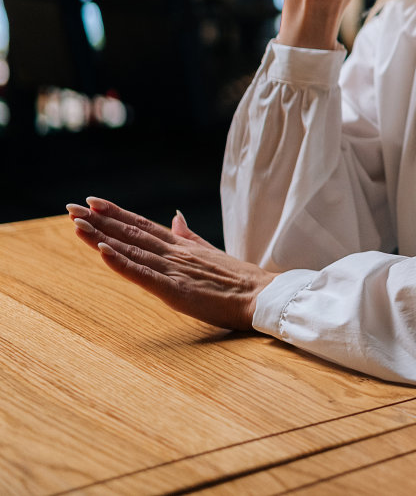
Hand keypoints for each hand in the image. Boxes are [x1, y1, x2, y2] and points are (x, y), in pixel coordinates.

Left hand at [66, 198, 275, 330]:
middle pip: (131, 233)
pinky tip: (104, 251)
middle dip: (99, 220)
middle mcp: (174, 253)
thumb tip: (174, 216)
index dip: (117, 213)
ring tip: (77, 224)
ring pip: (131, 249)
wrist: (262, 295)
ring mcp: (173, 269)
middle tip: (71, 207)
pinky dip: (122, 262)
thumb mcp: (212, 251)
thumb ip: (189, 235)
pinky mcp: (174, 289)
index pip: (143, 225)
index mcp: (182, 246)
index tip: (93, 202)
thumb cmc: (240, 279)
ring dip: (102, 236)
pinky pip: (143, 274)